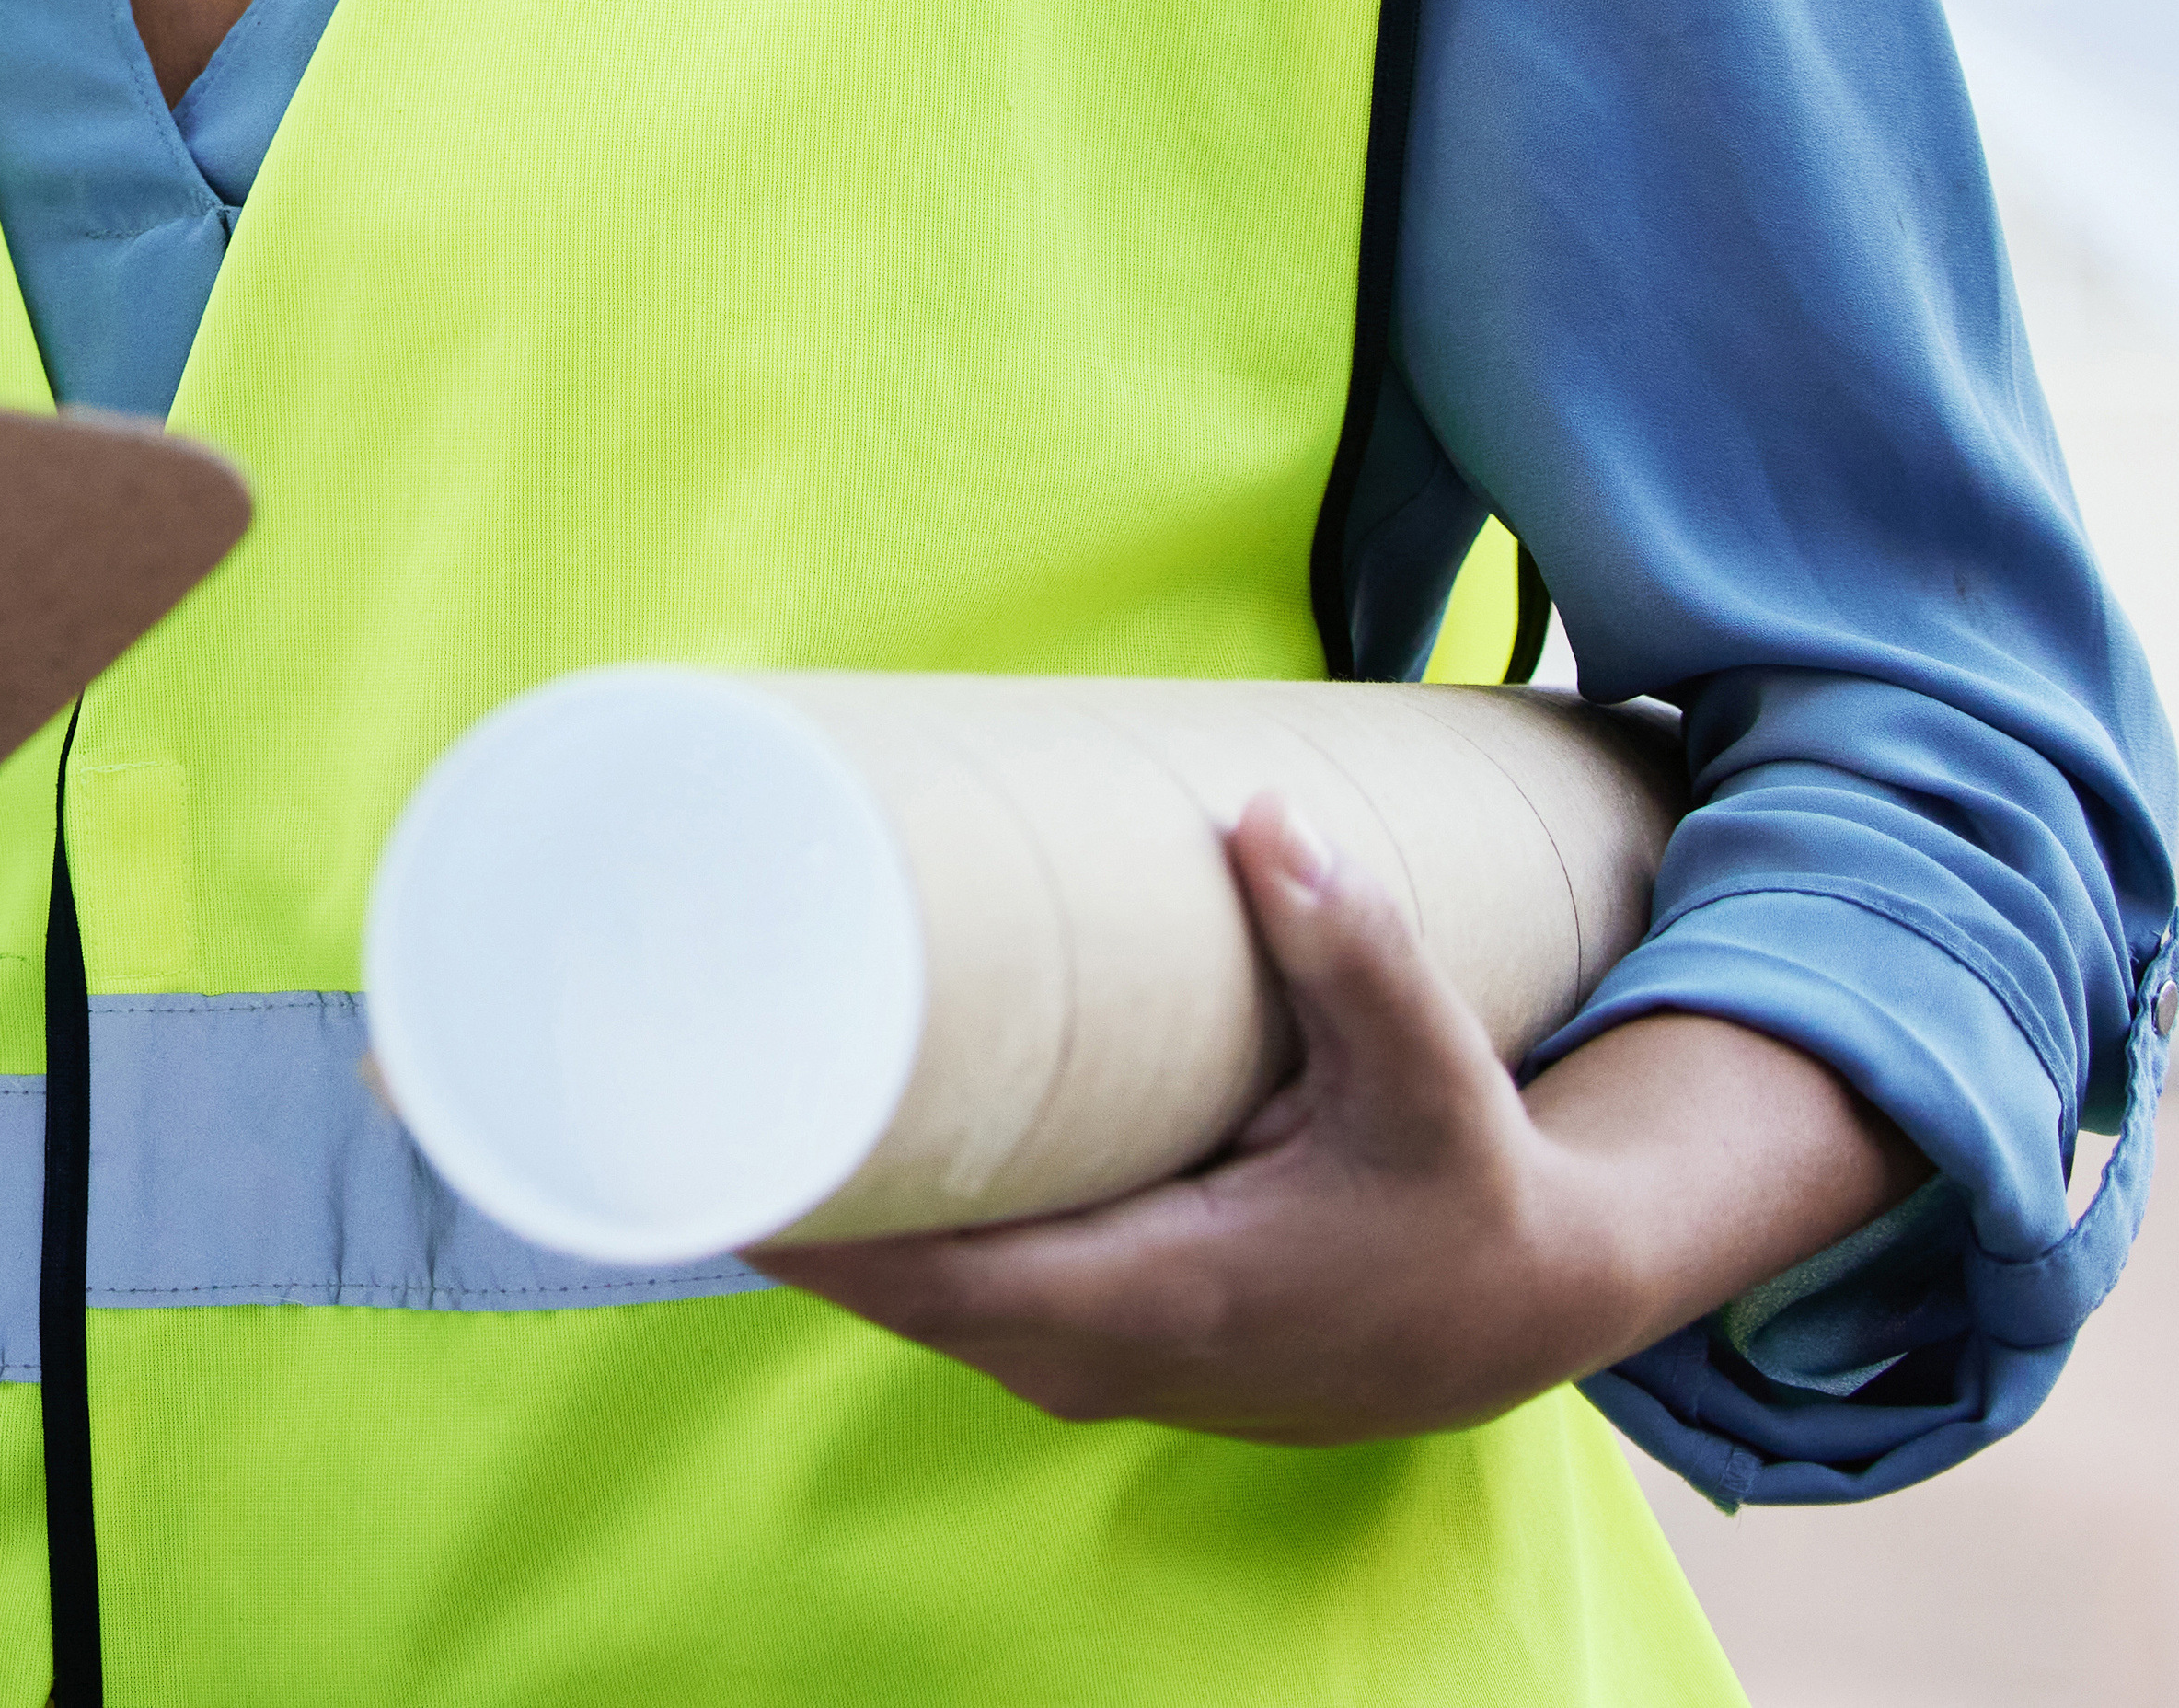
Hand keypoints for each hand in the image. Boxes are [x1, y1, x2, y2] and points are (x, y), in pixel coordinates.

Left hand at [759, 799, 1913, 1448]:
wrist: (1523, 1307)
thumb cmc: (1466, 1188)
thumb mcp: (1428, 1074)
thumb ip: (1354, 949)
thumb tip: (1262, 815)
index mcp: (1162, 1296)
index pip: (936, 1283)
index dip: (809, 1228)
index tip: (693, 1148)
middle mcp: (1105, 1352)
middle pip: (890, 1289)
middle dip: (777, 1198)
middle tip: (656, 1076)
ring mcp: (1095, 1362)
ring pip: (913, 1299)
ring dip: (820, 1216)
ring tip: (703, 1095)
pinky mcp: (1100, 1344)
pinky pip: (954, 1300)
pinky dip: (881, 1240)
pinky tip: (812, 1157)